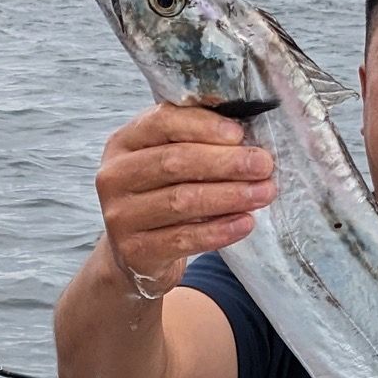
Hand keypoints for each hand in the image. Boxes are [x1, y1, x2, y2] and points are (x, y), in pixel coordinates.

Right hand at [94, 102, 275, 299]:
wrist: (134, 255)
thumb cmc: (159, 197)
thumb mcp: (165, 162)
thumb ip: (192, 141)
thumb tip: (244, 132)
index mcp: (123, 143)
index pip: (162, 122)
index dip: (203, 125)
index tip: (240, 133)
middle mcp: (114, 177)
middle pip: (174, 162)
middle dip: (226, 162)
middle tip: (264, 165)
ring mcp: (120, 217)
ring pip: (182, 201)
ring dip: (229, 196)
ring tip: (264, 193)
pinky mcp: (135, 252)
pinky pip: (184, 239)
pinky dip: (219, 230)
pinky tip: (245, 223)